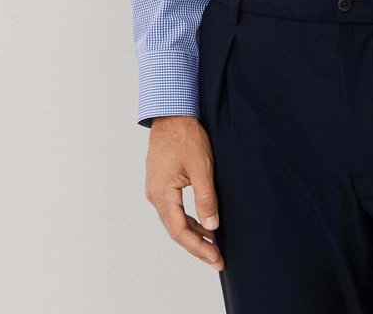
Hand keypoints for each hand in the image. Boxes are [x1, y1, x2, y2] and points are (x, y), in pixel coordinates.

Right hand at [145, 116, 224, 270]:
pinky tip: (203, 223)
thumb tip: (212, 227)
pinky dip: (189, 219)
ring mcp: (157, 188)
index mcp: (162, 194)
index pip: (180, 231)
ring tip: (213, 244)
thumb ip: (206, 198)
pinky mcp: (161, 182)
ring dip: (194, 233)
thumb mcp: (201, 167)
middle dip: (197, 245)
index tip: (216, 258)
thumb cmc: (186, 136)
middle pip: (176, 229)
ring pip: (175, 220)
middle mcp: (155, 195)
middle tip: (217, 258)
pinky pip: (174, 208)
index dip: (199, 248)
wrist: (172, 113)